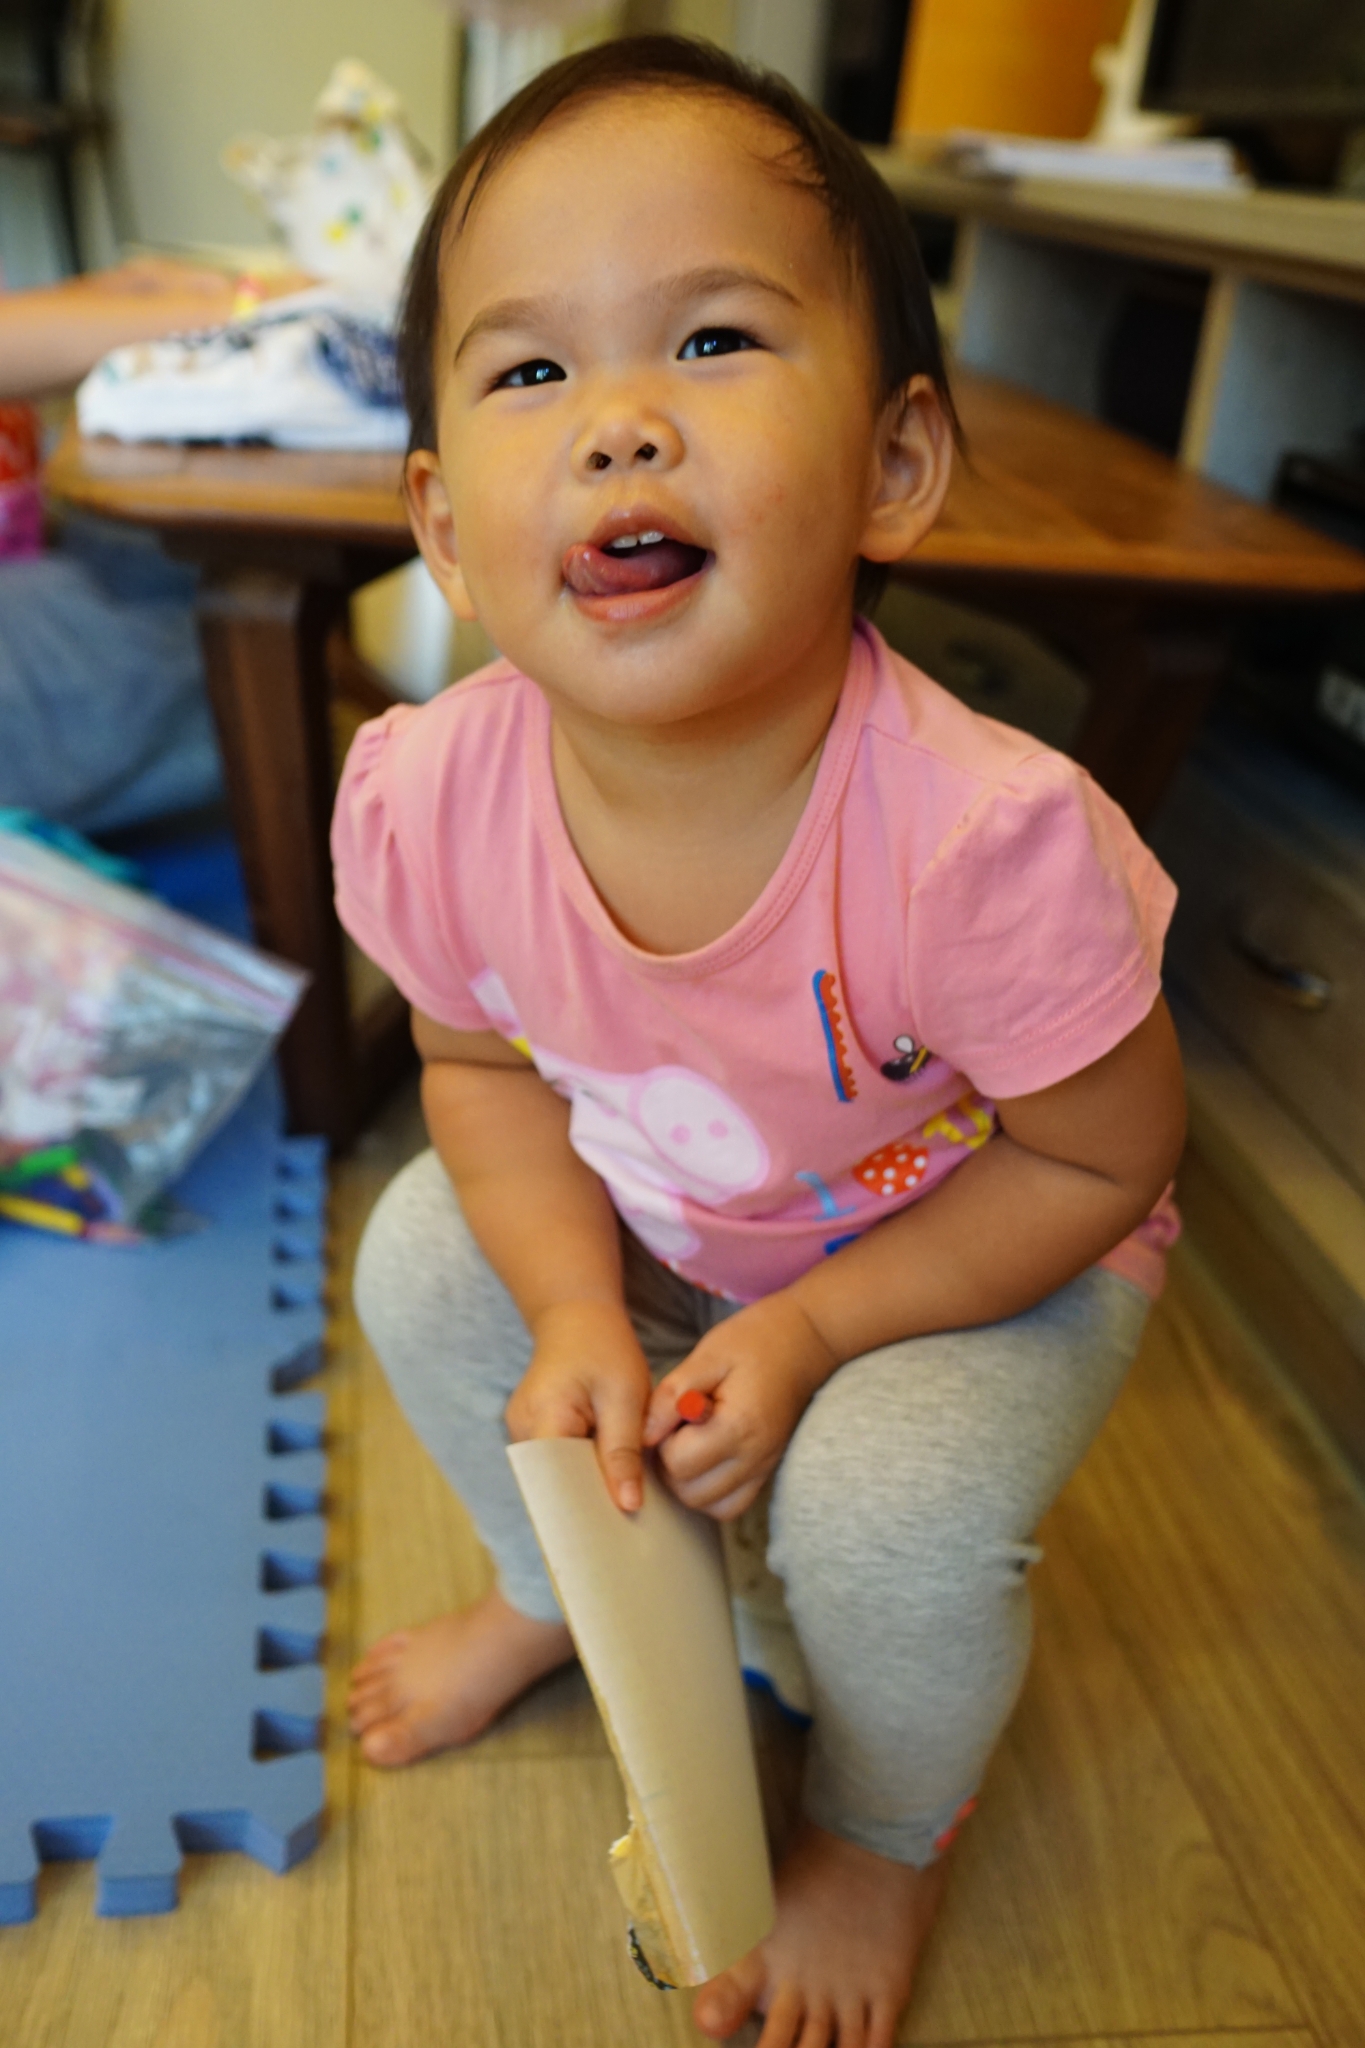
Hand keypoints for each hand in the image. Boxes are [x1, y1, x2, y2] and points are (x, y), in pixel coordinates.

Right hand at [504, 1299, 652, 1513]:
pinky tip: (612, 1474)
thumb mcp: (625, 1395)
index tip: (615, 1534)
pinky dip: (583, 1468)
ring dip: (588, 1485)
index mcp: (541, 1418)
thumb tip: (627, 1506)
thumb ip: (623, 1450)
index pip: (555, 1483)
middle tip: (630, 1522)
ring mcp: (523, 1430)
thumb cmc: (604, 1347)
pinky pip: (558, 1461)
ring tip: (625, 1501)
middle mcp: (521, 1430)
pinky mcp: (534, 1430)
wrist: (578, 1315)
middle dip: (590, 1502)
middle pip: (554, 1485)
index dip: (583, 1510)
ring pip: (557, 1475)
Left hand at [642, 1294, 837, 1520]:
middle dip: (671, 1464)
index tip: (670, 1412)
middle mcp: (755, 1457)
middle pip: (691, 1493)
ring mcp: (764, 1468)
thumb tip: (643, 1436)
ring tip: (689, 1440)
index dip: (662, 1440)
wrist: (806, 1340)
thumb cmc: (754, 1340)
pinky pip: (731, 1504)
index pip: (678, 1463)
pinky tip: (705, 1456)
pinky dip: (710, 1491)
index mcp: (739, 1426)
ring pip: (709, 1505)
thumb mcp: (706, 1355)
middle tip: (677, 1427)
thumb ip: (671, 1396)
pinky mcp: (767, 1471)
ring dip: (688, 1481)